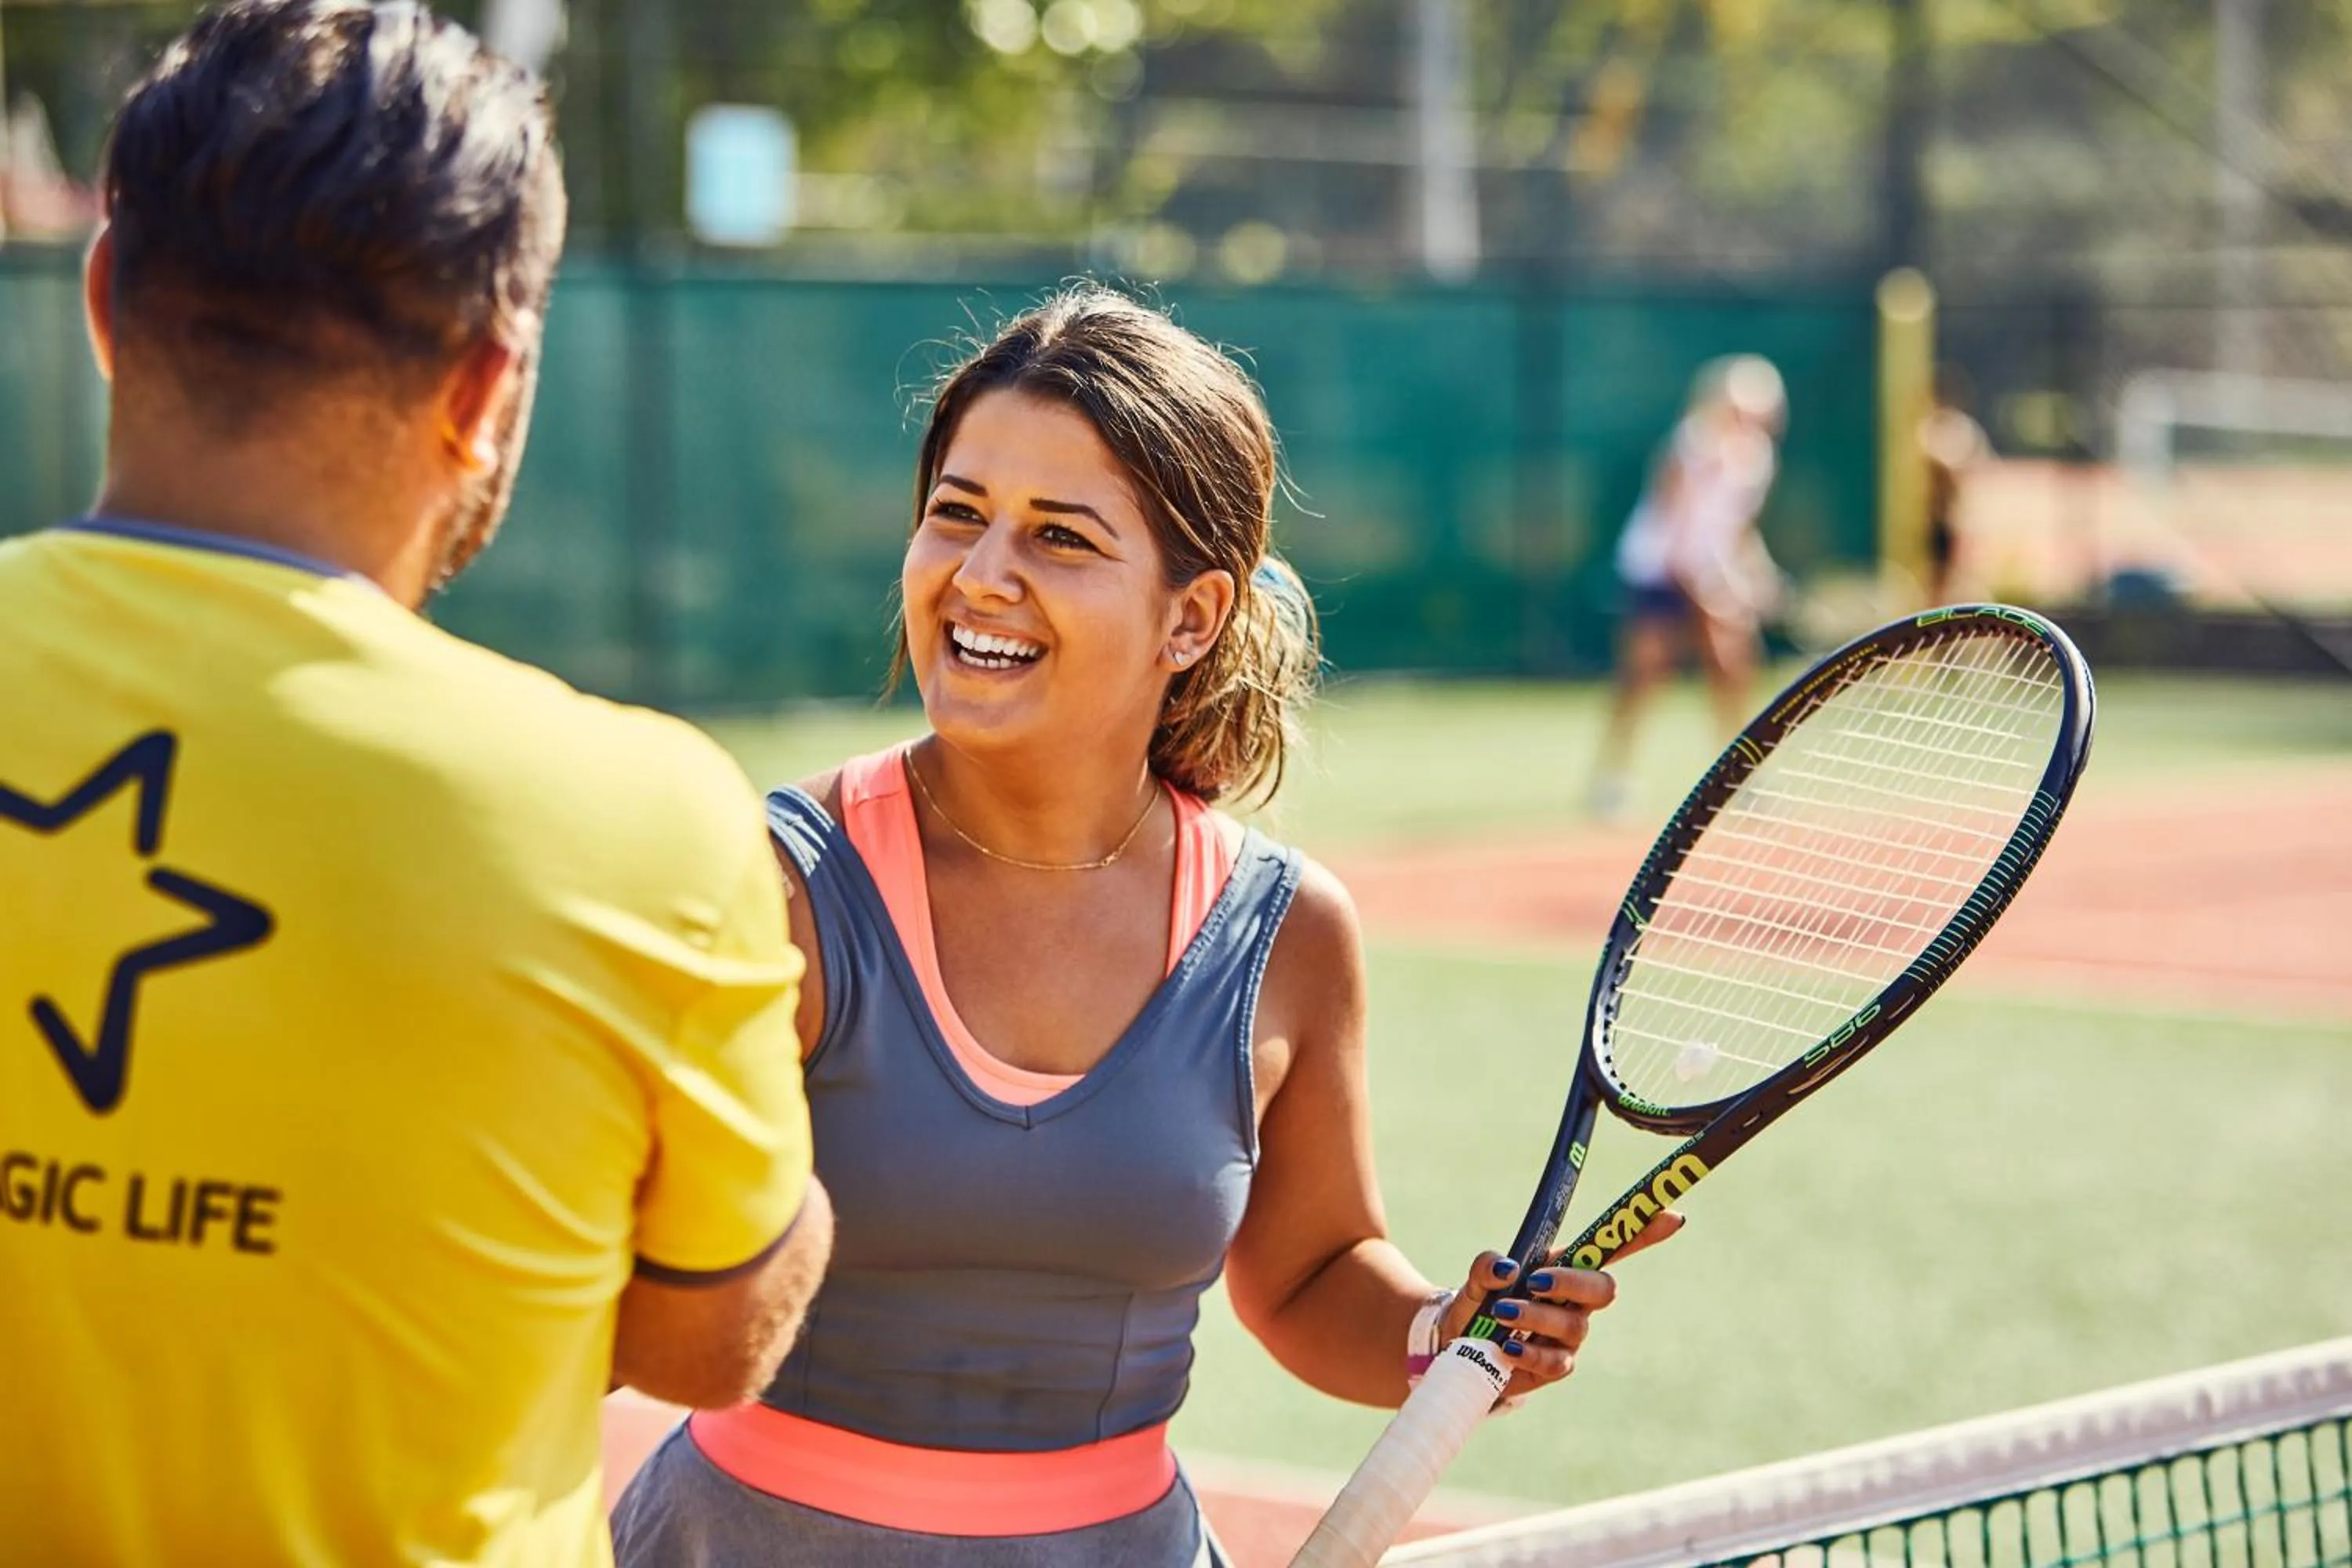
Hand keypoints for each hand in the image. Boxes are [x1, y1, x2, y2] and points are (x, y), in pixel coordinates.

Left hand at [1438, 1210, 1683, 1403]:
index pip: (1610, 1248)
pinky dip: (1530, 1353)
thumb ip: (1486, 1267)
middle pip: (1604, 1288)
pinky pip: (1557, 1362)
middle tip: (1535, 1282)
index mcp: (1563, 1266)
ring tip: (1502, 1314)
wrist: (1460, 1350)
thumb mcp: (1478, 1281)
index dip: (1643, 1233)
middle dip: (1573, 1283)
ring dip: (1537, 1317)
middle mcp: (1574, 1300)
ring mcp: (1569, 1334)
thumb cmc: (1478, 1306)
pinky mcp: (1556, 1365)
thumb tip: (1506, 1268)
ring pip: (1575, 1326)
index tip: (1673, 1217)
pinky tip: (1507, 1348)